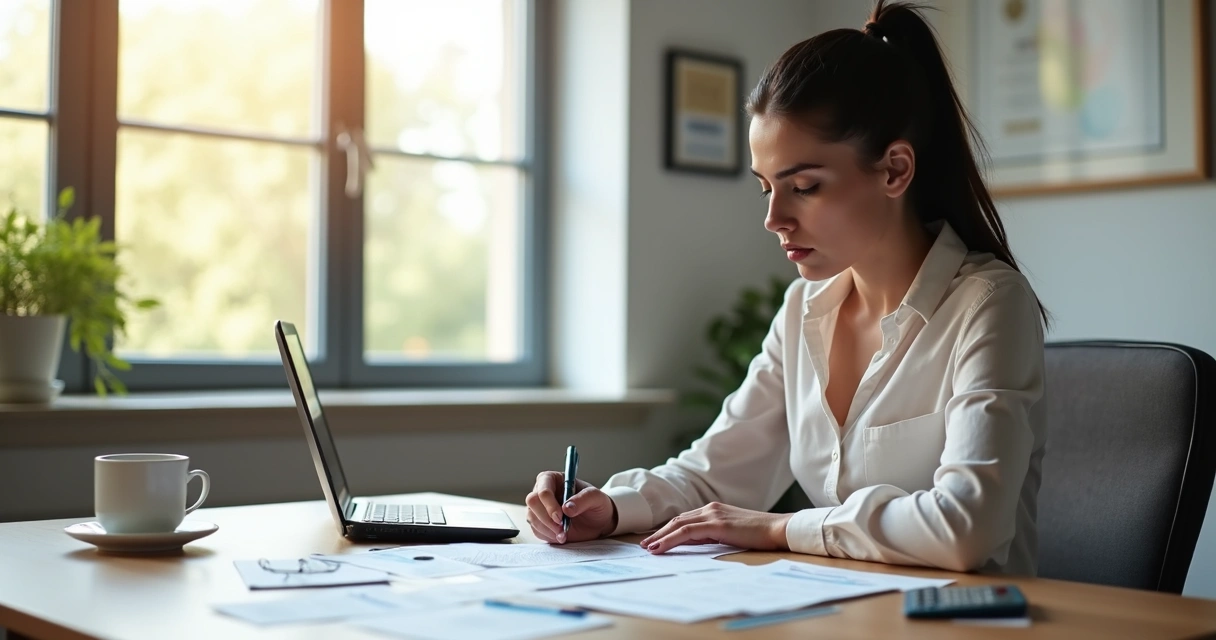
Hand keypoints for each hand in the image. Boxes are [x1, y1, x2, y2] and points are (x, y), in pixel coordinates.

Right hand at [525, 471, 617, 543]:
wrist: (597, 522)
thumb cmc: (596, 505)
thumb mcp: (597, 498)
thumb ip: (584, 499)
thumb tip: (567, 508)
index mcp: (553, 479)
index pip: (543, 488)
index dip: (549, 503)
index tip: (560, 517)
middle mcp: (542, 491)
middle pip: (532, 502)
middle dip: (546, 518)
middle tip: (562, 528)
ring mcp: (538, 508)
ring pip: (532, 517)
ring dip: (548, 529)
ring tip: (565, 533)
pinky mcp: (539, 523)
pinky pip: (536, 530)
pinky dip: (549, 536)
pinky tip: (562, 536)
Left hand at [640, 502, 792, 553]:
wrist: (779, 529)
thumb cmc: (760, 535)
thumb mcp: (731, 534)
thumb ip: (712, 534)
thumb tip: (694, 542)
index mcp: (715, 510)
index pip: (684, 519)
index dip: (667, 530)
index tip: (655, 540)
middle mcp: (711, 508)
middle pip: (677, 520)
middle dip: (659, 533)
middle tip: (645, 545)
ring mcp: (713, 514)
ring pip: (678, 525)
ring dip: (660, 537)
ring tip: (648, 548)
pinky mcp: (716, 524)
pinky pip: (686, 532)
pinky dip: (669, 539)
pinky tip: (659, 548)